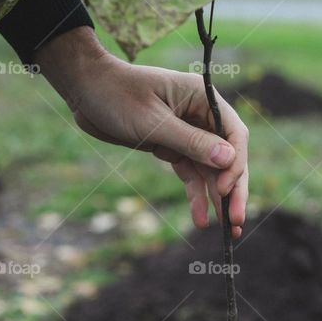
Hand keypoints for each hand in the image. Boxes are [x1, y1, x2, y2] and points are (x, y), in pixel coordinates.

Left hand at [36, 27, 248, 237]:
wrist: (85, 90)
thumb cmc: (117, 96)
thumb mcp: (153, 122)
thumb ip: (191, 142)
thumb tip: (229, 160)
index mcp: (203, 97)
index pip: (234, 134)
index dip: (234, 164)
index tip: (224, 190)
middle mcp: (200, 114)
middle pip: (227, 155)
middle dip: (232, 188)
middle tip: (236, 222)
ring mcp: (187, 131)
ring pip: (210, 168)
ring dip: (216, 197)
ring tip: (226, 230)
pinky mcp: (170, 145)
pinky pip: (190, 172)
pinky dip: (195, 194)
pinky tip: (200, 217)